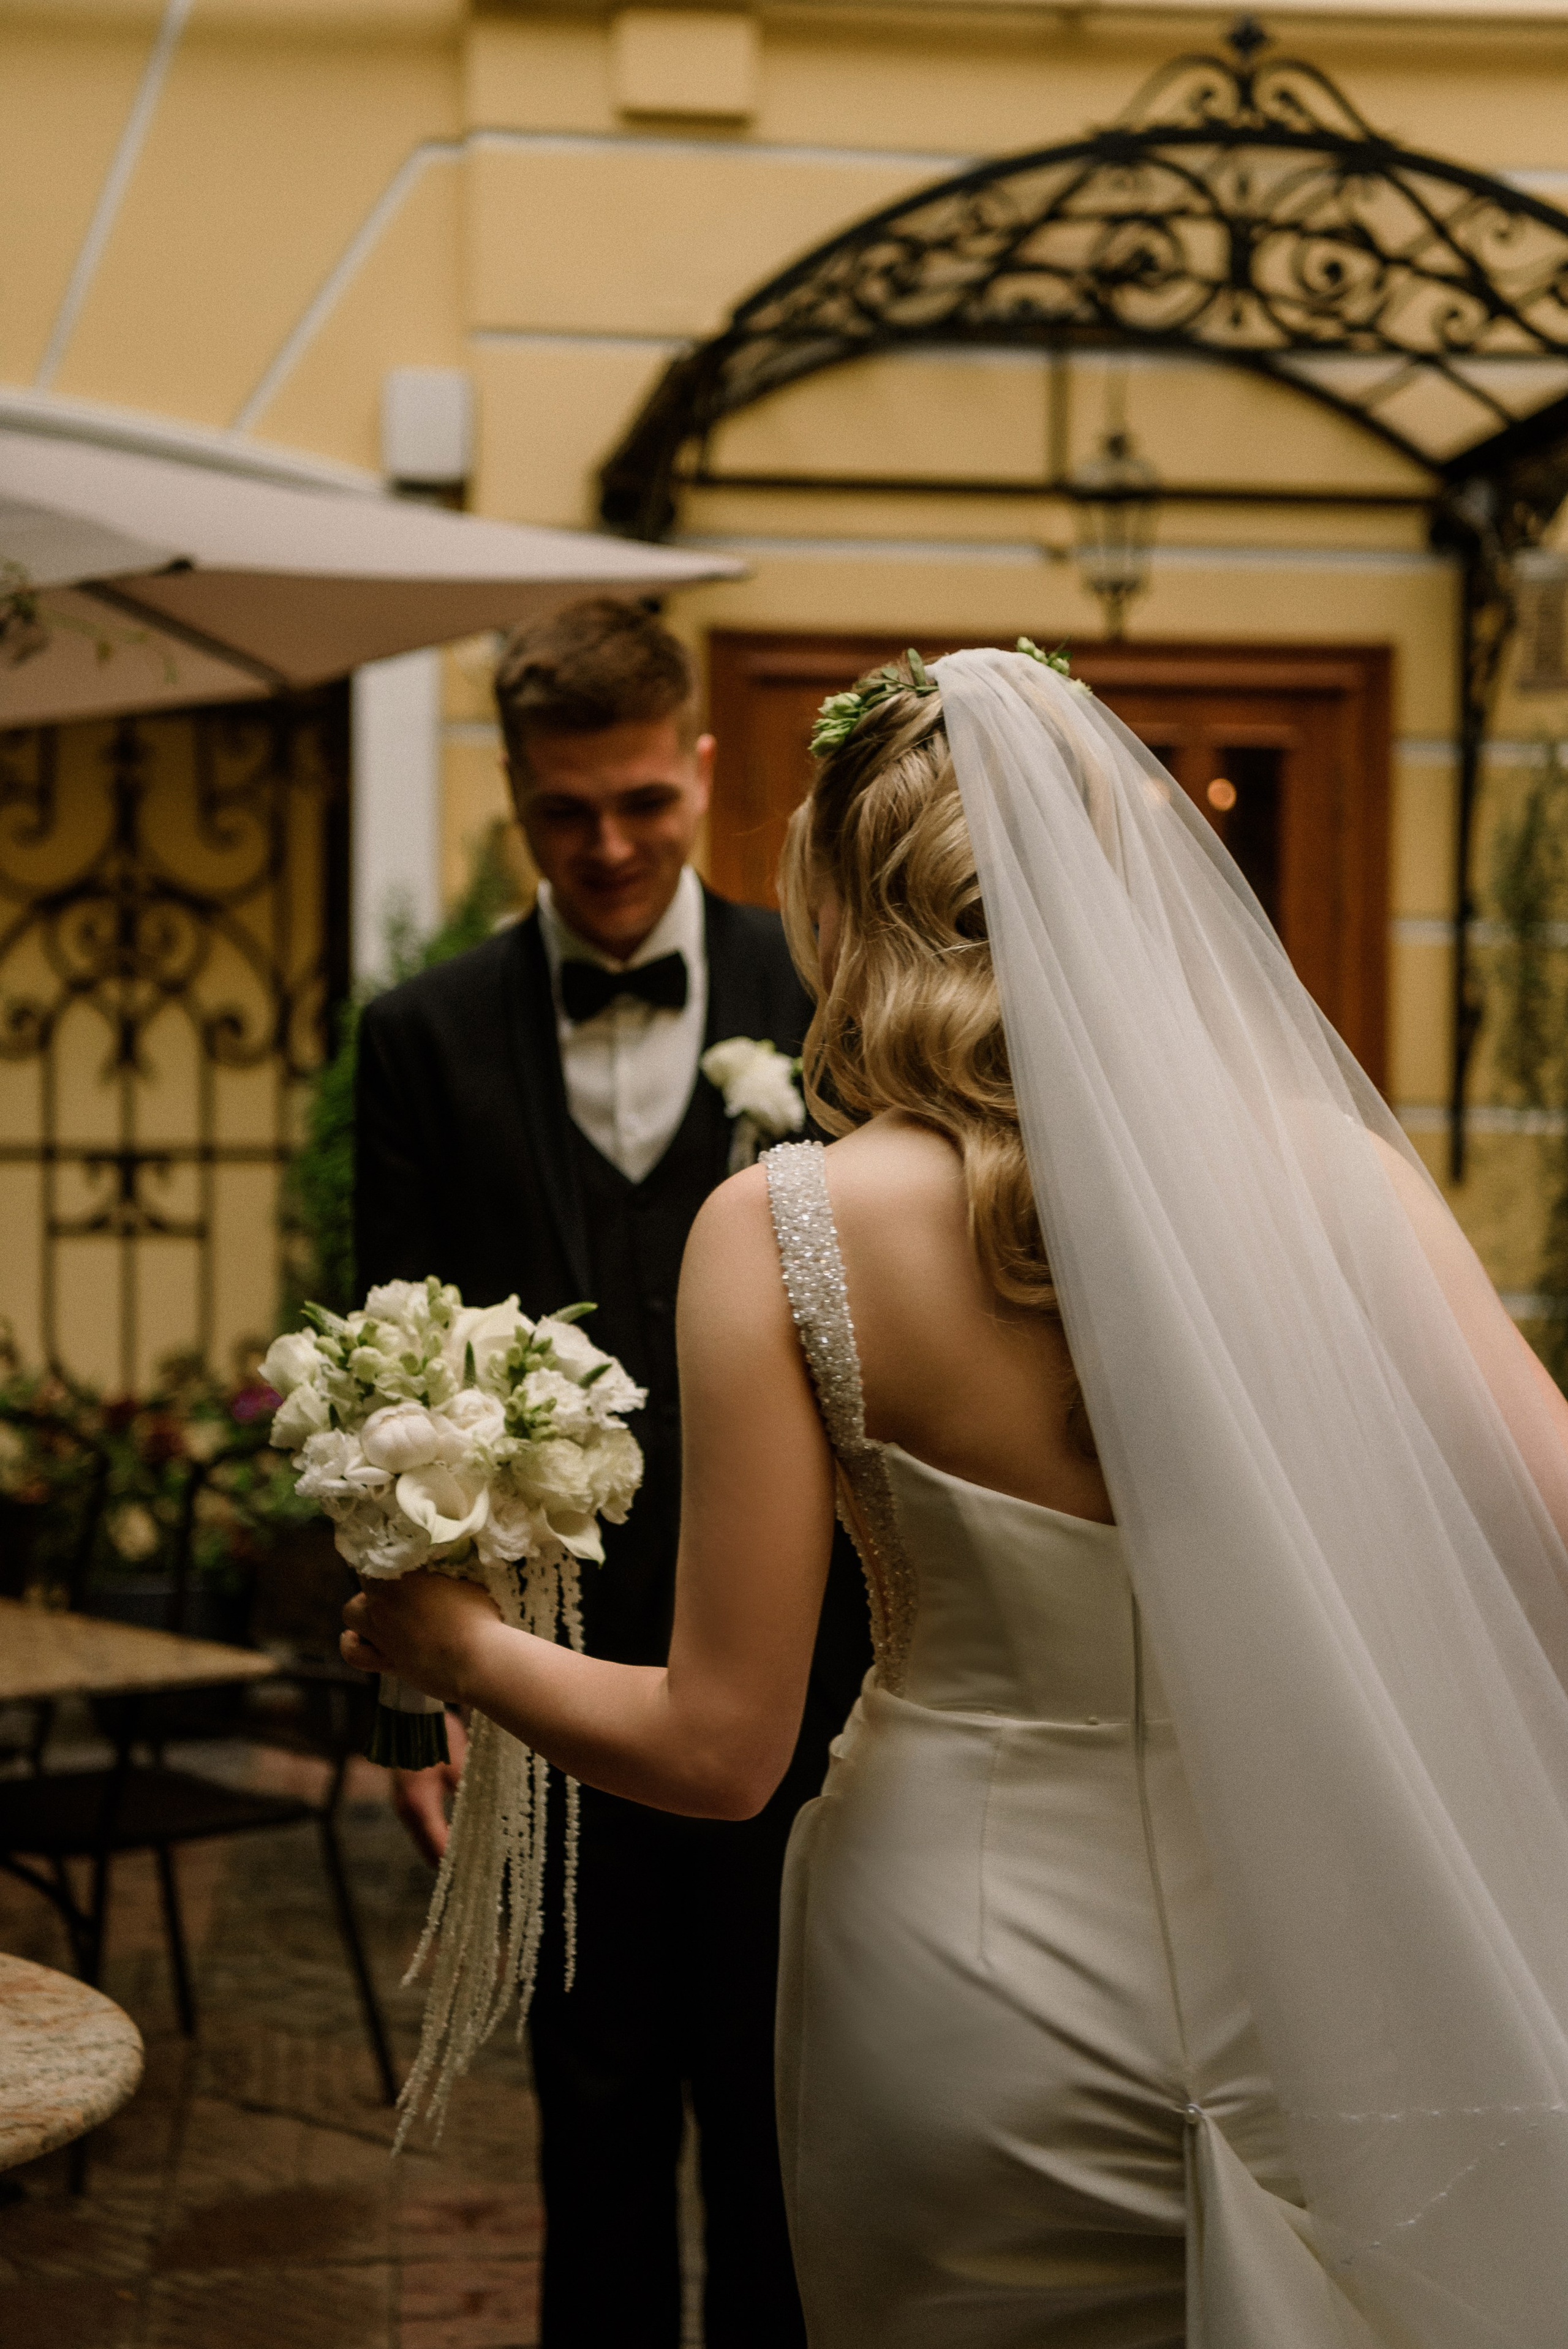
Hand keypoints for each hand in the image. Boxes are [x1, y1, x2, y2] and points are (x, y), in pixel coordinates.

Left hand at [340, 1571, 502, 1707]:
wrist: (478, 1662)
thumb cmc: (479, 1618)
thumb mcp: (467, 1580)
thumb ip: (446, 1570)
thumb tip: (440, 1563)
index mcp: (403, 1577)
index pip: (380, 1555)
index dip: (387, 1555)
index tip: (399, 1556)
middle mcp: (384, 1602)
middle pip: (366, 1580)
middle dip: (378, 1580)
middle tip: (399, 1584)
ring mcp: (382, 1633)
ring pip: (351, 1612)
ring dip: (362, 1608)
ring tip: (379, 1608)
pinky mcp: (385, 1661)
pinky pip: (354, 1653)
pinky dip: (352, 1644)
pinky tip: (355, 1637)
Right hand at [391, 1714, 467, 1865]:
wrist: (409, 1714)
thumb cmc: (438, 1737)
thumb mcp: (460, 1766)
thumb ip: (470, 1794)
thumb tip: (489, 1821)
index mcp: (420, 1805)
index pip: (439, 1848)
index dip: (458, 1862)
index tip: (479, 1869)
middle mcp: (406, 1811)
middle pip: (428, 1852)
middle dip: (451, 1862)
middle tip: (478, 1866)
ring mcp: (402, 1807)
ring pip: (423, 1842)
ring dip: (442, 1850)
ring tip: (470, 1854)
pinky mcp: (404, 1800)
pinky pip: (421, 1829)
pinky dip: (436, 1836)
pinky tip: (456, 1835)